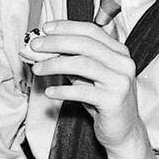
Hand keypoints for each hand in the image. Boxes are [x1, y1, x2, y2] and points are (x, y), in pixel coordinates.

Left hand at [21, 22, 145, 153]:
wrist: (123, 131)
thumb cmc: (103, 101)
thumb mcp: (87, 76)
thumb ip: (71, 61)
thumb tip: (43, 49)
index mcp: (118, 52)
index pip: (91, 30)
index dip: (67, 27)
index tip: (46, 28)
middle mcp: (123, 63)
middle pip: (85, 44)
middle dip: (56, 42)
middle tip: (36, 46)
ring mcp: (120, 81)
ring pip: (83, 64)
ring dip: (55, 64)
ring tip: (37, 69)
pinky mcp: (114, 100)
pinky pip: (83, 91)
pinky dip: (63, 90)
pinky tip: (50, 92)